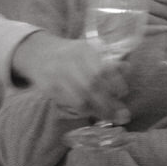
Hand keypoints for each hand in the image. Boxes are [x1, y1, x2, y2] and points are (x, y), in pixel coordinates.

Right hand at [11, 33, 129, 118]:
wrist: (39, 53)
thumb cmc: (71, 55)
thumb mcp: (89, 52)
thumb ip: (108, 62)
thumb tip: (127, 68)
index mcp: (83, 49)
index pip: (102, 69)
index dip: (115, 83)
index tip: (123, 93)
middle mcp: (68, 60)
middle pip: (92, 85)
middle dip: (108, 102)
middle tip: (121, 114)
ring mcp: (56, 75)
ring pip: (80, 99)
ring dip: (97, 110)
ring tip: (108, 116)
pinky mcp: (47, 88)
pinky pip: (69, 104)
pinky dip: (83, 110)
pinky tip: (91, 111)